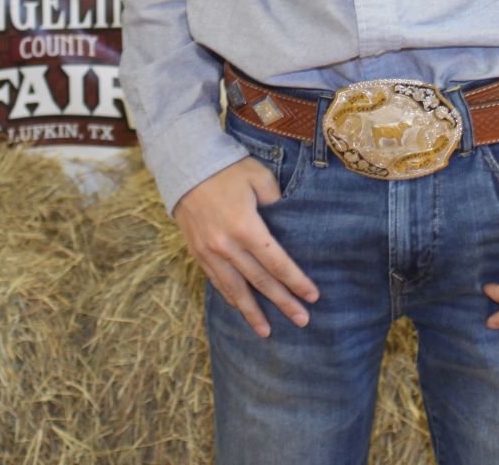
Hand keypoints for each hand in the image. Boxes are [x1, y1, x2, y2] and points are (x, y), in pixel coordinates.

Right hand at [173, 154, 319, 337]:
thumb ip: (277, 203)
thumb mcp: (259, 178)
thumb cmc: (228, 168)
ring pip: (235, 289)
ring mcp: (209, 252)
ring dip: (252, 312)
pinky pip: (217, 282)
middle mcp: (227, 245)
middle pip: (260, 281)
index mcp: (246, 227)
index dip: (296, 281)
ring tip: (267, 332)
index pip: (277, 262)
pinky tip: (240, 308)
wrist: (185, 165)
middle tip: (302, 321)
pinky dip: (230, 297)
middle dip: (282, 302)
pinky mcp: (197, 253)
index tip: (313, 296)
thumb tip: (287, 225)